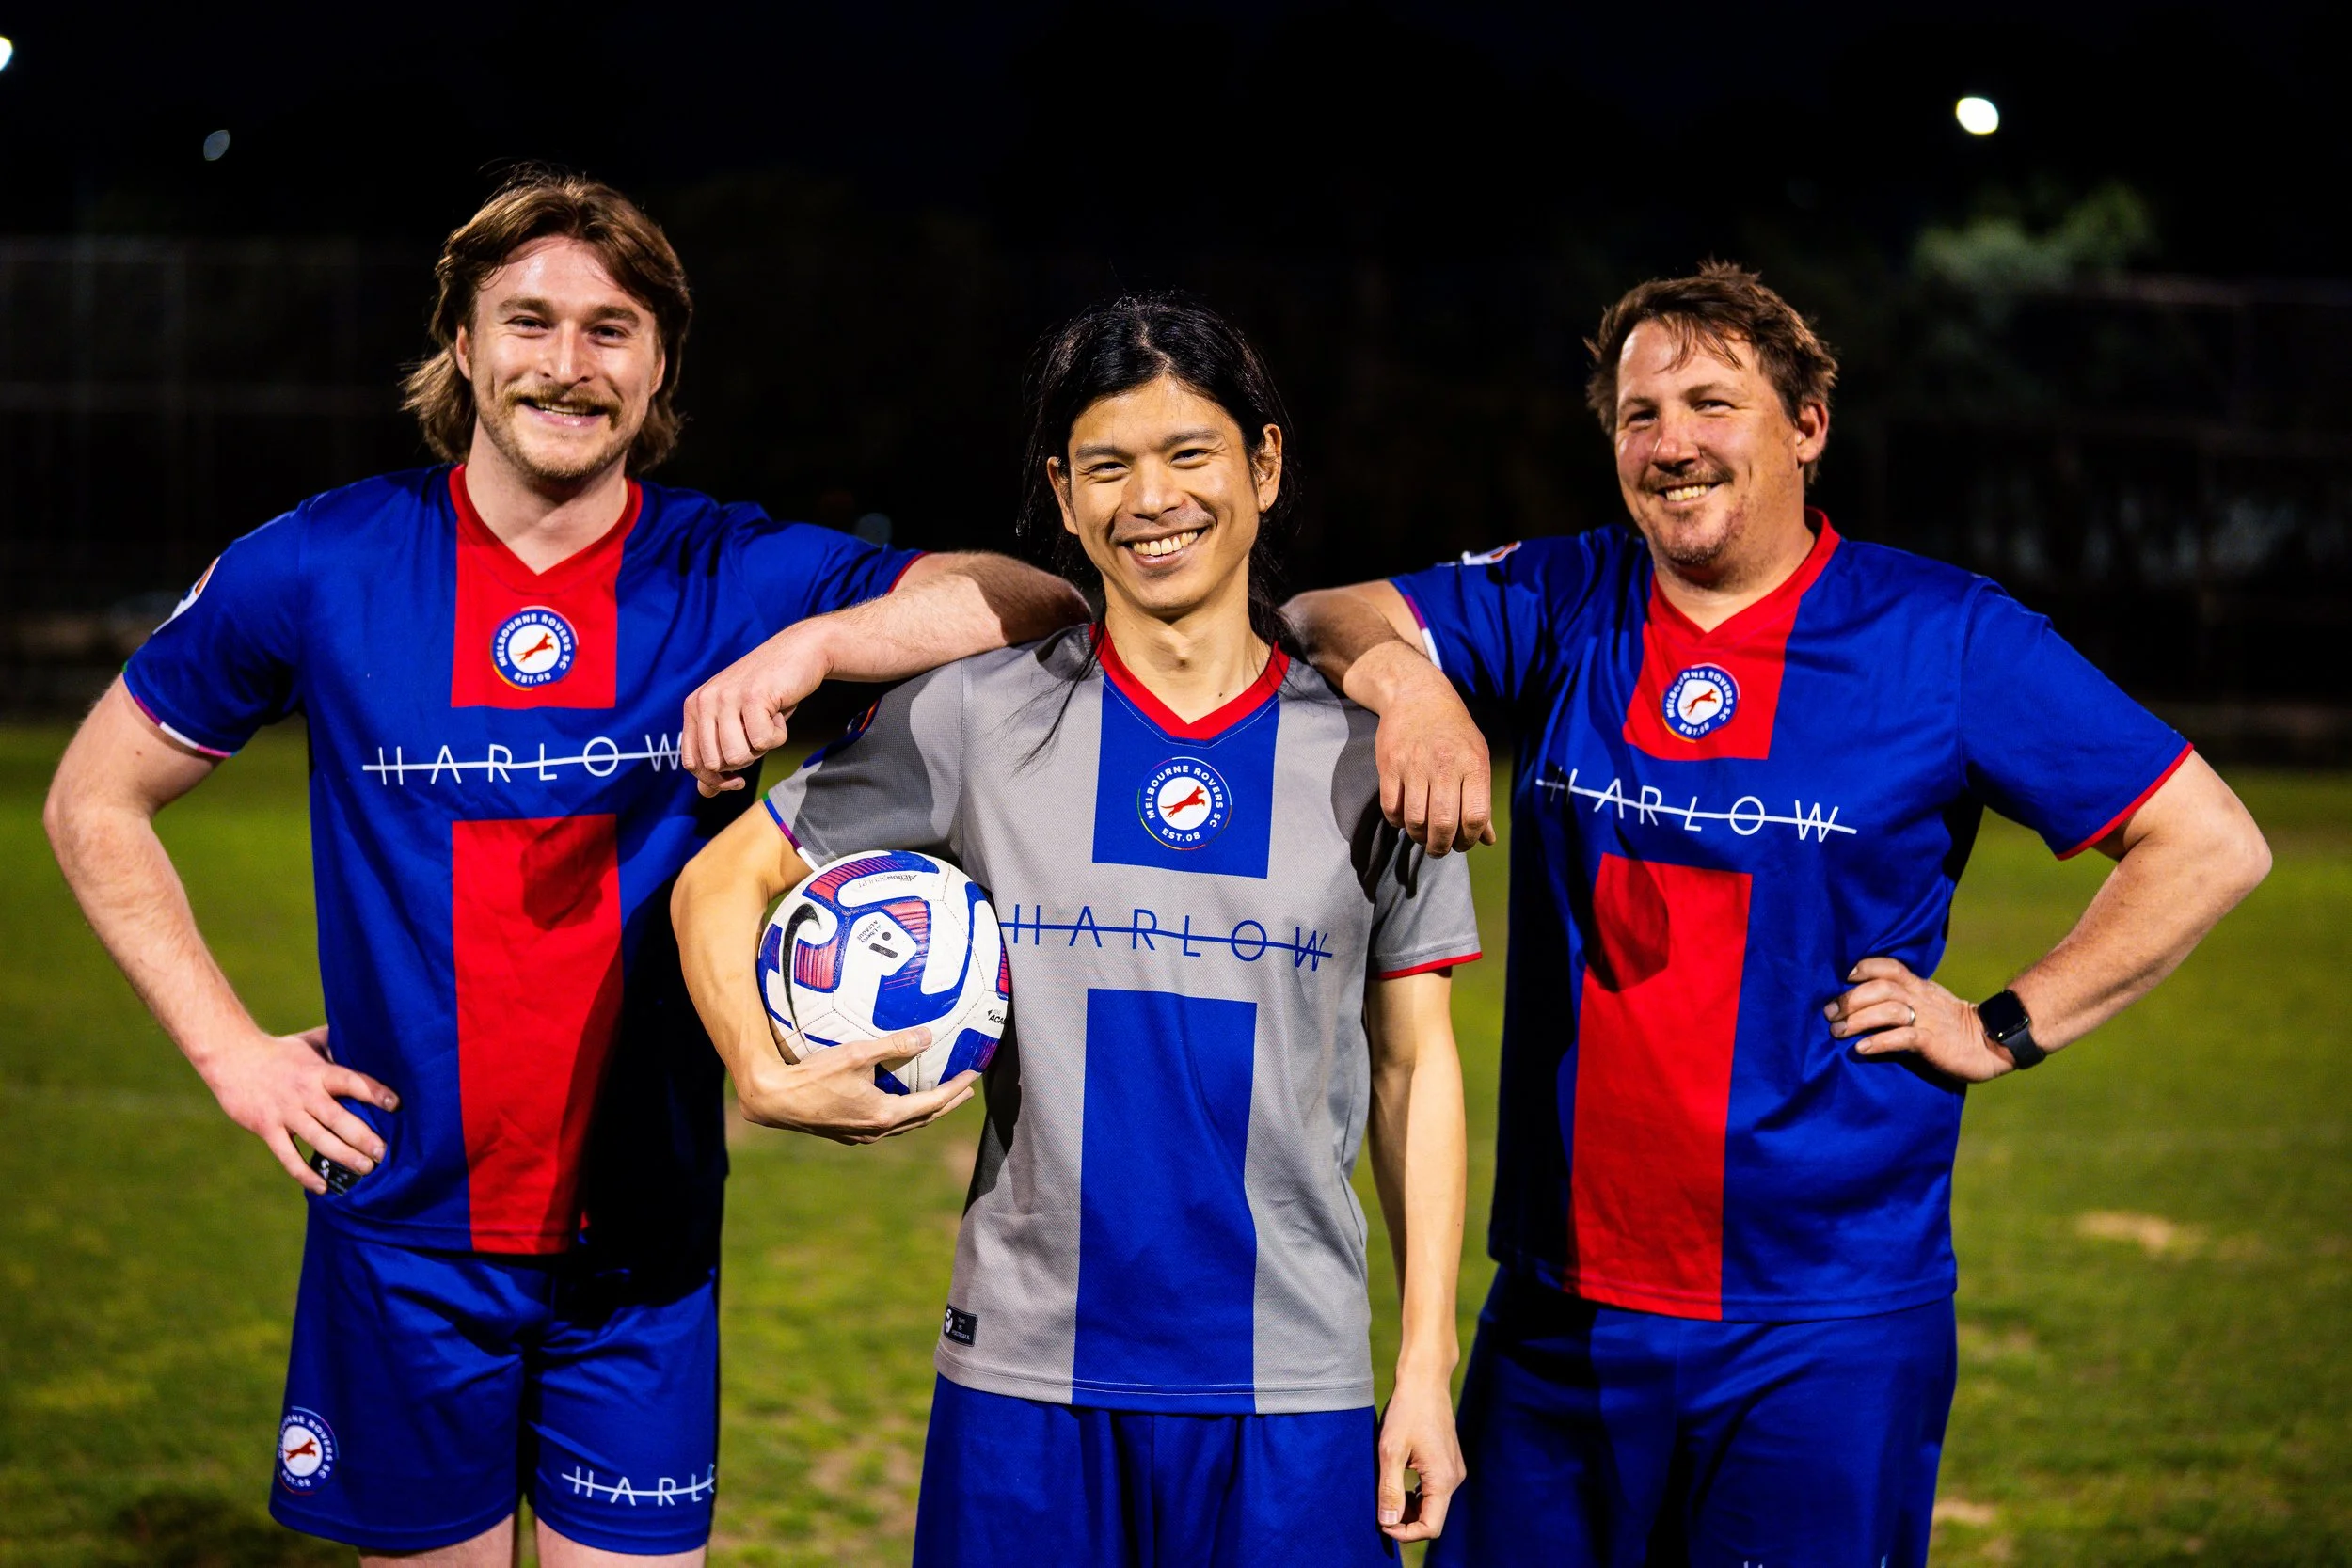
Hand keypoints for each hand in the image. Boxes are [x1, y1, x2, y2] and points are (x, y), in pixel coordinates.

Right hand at [197, 1025, 398, 1193]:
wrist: (232, 1058)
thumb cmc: (279, 1050)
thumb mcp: (311, 1041)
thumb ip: (338, 1043)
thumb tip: (368, 1037)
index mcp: (319, 1072)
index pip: (352, 1081)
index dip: (375, 1092)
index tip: (396, 1104)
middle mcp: (305, 1093)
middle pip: (339, 1118)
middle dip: (364, 1137)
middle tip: (384, 1153)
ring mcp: (286, 1113)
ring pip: (319, 1139)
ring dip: (343, 1156)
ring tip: (365, 1169)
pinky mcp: (267, 1128)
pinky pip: (288, 1156)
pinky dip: (305, 1173)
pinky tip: (323, 1186)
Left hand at [681, 624, 830, 797]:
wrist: (799, 652)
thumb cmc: (768, 692)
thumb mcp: (735, 723)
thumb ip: (717, 754)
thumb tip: (705, 793)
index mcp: (694, 707)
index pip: (692, 762)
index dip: (715, 780)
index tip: (737, 780)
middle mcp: (705, 701)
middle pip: (716, 764)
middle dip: (744, 761)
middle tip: (758, 736)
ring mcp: (727, 698)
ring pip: (738, 757)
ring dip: (761, 749)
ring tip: (768, 722)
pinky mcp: (753, 697)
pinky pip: (764, 742)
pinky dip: (779, 735)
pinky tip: (779, 713)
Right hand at [734, 1025, 979, 1142]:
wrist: (773, 1101)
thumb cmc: (813, 1075)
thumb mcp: (857, 1054)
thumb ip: (894, 1044)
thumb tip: (928, 1035)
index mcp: (885, 1115)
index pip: (933, 1104)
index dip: (956, 1089)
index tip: (973, 1076)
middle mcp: (877, 1131)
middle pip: (922, 1119)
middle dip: (946, 1103)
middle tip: (965, 1090)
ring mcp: (860, 1135)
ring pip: (903, 1125)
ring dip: (924, 1111)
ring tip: (937, 1096)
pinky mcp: (845, 1133)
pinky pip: (884, 1125)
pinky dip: (901, 1112)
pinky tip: (894, 1100)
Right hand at [1370, 648, 1493, 856]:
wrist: (1417, 696)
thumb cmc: (1454, 732)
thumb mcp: (1477, 758)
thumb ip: (1481, 800)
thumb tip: (1488, 839)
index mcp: (1473, 764)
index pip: (1475, 817)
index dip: (1470, 839)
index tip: (1464, 843)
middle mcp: (1445, 765)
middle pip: (1444, 824)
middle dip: (1442, 847)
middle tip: (1440, 848)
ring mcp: (1414, 765)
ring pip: (1415, 821)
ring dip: (1419, 837)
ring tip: (1423, 835)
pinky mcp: (1389, 765)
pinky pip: (1391, 808)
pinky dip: (1398, 822)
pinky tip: (1405, 818)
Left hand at [1376, 1365, 1464, 1541]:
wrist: (1425, 1380)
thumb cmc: (1407, 1411)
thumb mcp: (1391, 1451)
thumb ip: (1390, 1490)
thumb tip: (1387, 1523)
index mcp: (1444, 1479)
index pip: (1430, 1527)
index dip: (1405, 1533)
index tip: (1382, 1524)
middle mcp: (1454, 1478)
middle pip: (1432, 1518)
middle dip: (1406, 1521)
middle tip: (1379, 1510)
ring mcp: (1453, 1470)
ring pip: (1433, 1504)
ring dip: (1410, 1507)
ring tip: (1386, 1494)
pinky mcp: (1448, 1462)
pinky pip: (1434, 1489)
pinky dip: (1416, 1494)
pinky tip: (1398, 1481)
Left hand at [1825, 958, 2016, 1081]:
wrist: (1991, 1043)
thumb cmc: (1952, 1026)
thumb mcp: (1927, 1003)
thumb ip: (1902, 998)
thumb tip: (1864, 1001)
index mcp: (1918, 987)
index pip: (1889, 967)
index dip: (1864, 968)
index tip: (1843, 977)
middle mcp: (1920, 998)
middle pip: (1880, 988)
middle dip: (1850, 999)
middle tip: (1829, 1014)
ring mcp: (1927, 1019)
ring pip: (1888, 1010)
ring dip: (1858, 1019)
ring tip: (1837, 1031)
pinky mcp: (1932, 1042)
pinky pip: (1902, 1038)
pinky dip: (1879, 1042)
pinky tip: (1861, 1048)